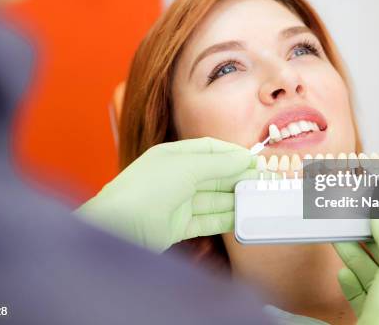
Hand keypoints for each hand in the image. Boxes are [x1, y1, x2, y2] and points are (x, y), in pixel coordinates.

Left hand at [75, 137, 256, 252]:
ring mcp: (175, 203)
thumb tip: (244, 159)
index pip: (209, 149)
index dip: (233, 154)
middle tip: (263, 183)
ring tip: (258, 201)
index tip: (256, 161)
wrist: (115, 228)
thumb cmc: (146, 190)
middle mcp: (174, 177)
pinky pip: (206, 221)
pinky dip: (224, 220)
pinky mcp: (176, 227)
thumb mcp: (186, 168)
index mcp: (172, 156)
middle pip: (213, 175)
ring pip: (212, 199)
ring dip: (234, 200)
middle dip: (237, 178)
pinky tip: (241, 219)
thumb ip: (218, 164)